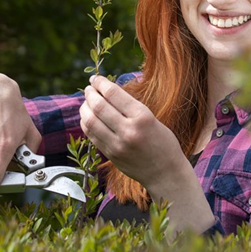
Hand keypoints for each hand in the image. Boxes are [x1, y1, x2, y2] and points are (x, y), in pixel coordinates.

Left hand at [79, 75, 184, 189]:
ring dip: (84, 108)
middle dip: (90, 93)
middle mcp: (128, 130)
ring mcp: (117, 145)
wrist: (166, 174)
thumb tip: (106, 92)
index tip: (95, 78)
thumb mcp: (152, 119)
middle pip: (98, 106)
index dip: (100, 83)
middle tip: (88, 88)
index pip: (113, 94)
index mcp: (142, 117)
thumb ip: (130, 108)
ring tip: (86, 102)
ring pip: (90, 121)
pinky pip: (91, 135)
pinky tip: (88, 117)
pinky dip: (86, 123)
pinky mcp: (110, 155)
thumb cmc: (163, 143)